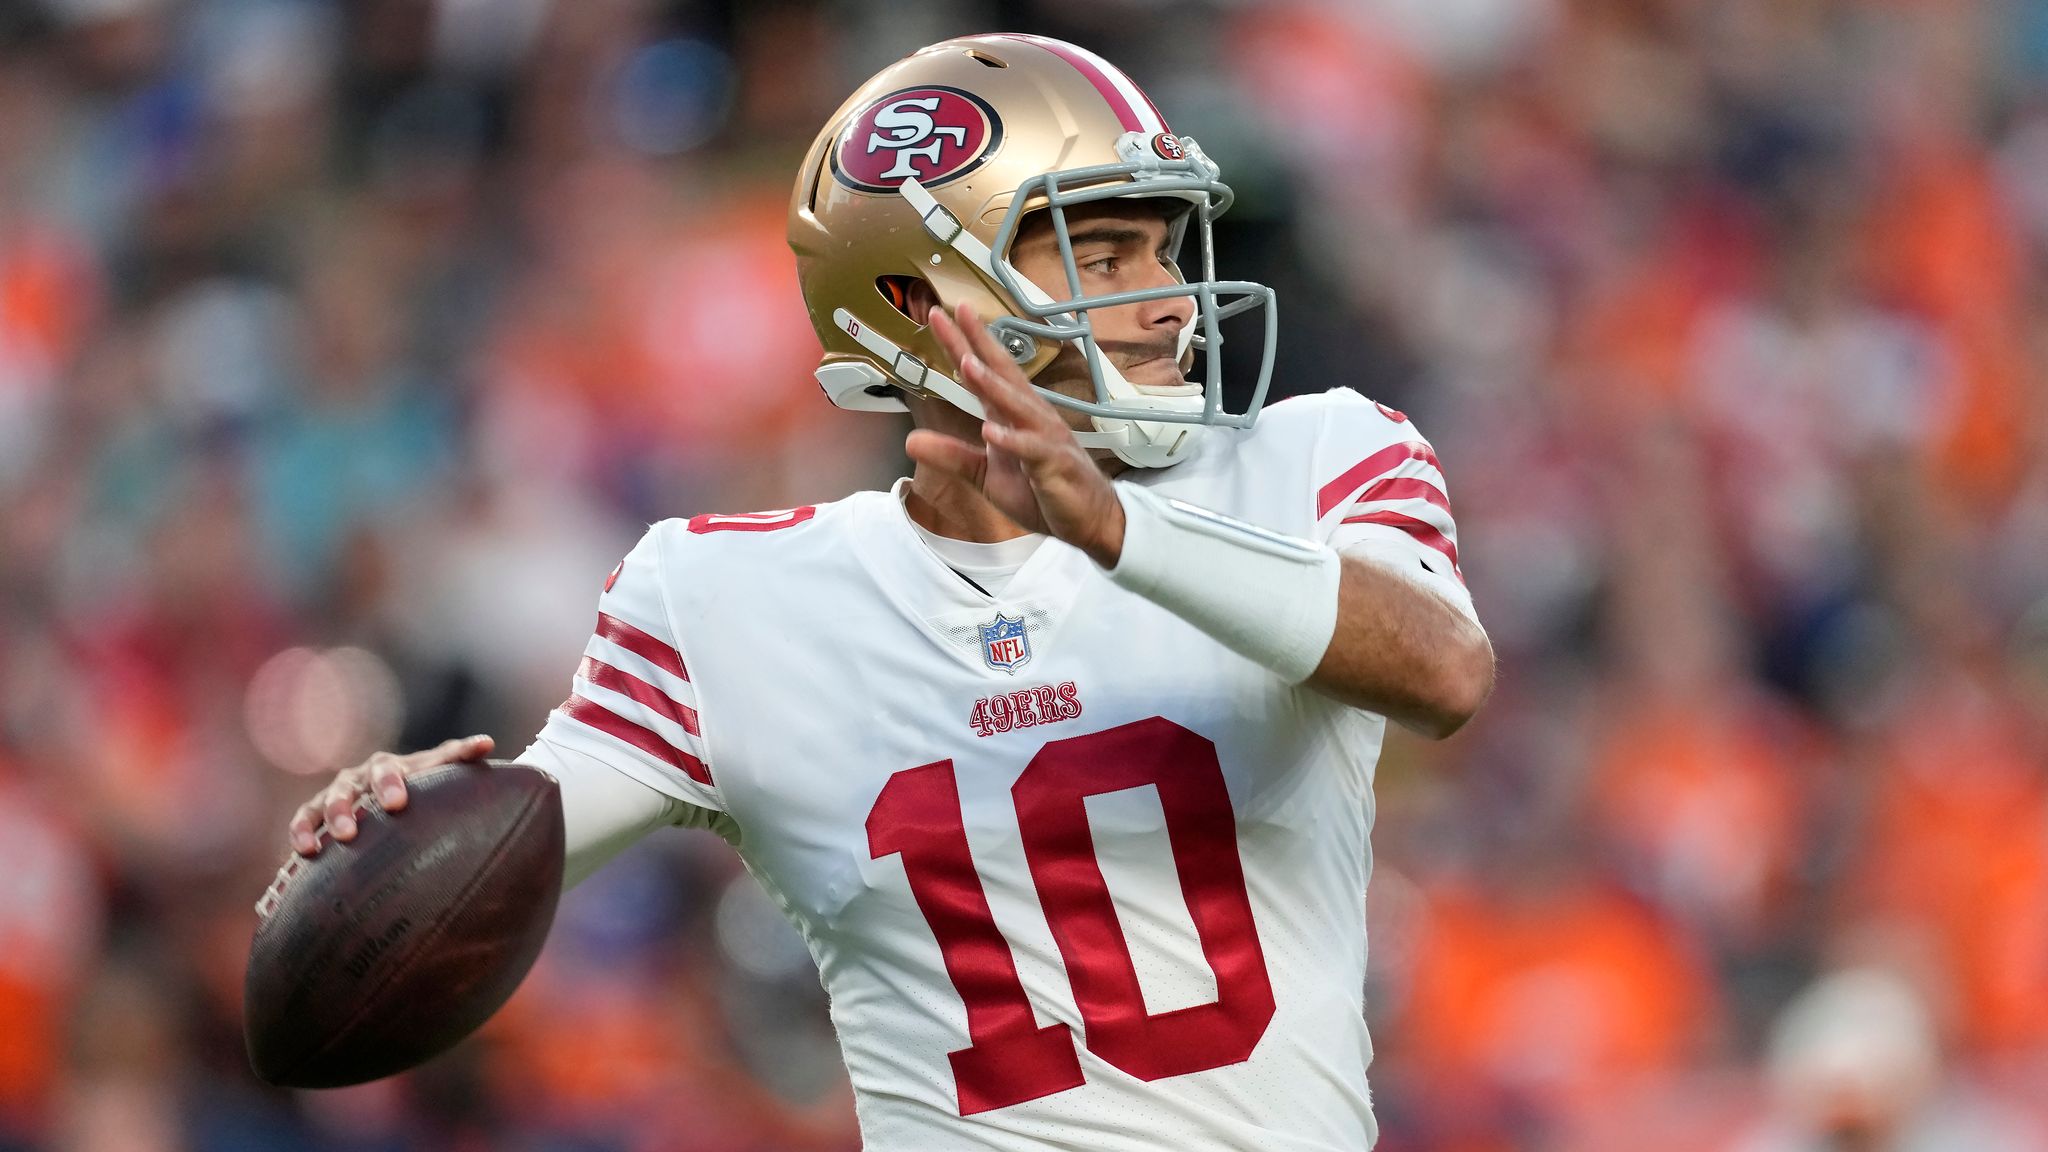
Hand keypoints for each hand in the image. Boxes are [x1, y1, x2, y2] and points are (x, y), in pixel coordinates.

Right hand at [287, 735, 493, 855]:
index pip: (389, 771)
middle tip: (351, 832)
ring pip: (319, 805)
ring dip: (318, 824)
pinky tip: (301, 855)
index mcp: (390, 767)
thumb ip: (460, 757)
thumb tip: (486, 743)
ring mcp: (334, 796)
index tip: (396, 804)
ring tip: (317, 847)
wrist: (399, 798)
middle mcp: (358, 779)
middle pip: (347, 788)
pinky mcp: (316, 815)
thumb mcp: (441, 772)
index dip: (390, 784)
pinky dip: (299, 834)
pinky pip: (303, 821)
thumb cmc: (425, 786)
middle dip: (345, 809)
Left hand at [907, 303, 1126, 566]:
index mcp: (1010, 415)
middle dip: (979, 343)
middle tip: (958, 311)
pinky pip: (1032, 449)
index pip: (983, 373)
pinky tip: (991, 431)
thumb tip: (911, 440)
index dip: (962, 344)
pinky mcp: (1055, 465)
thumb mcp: (986, 475)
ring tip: (967, 364)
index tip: (940, 315)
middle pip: (1002, 374)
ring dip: (993, 385)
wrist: (1086, 520)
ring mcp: (1044, 438)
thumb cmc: (1041, 491)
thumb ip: (951, 456)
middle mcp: (1029, 416)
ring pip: (1016, 406)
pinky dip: (1013, 440)